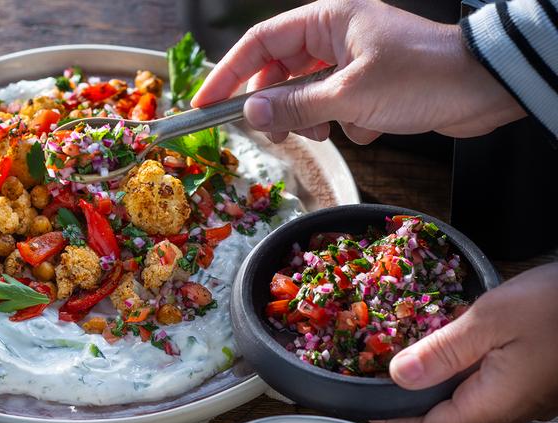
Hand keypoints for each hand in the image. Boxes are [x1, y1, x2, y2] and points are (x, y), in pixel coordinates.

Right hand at [191, 0, 525, 143]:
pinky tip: (367, 128)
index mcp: (327, 20)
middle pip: (278, 72)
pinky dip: (342, 125)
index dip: (227, 75)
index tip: (204, 105)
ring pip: (304, 95)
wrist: (484, 89)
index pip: (259, 44)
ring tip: (330, 130)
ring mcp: (351, 61)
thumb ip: (294, 106)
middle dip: (274, 106)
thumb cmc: (421, 77)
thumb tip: (248, 114)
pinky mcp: (367, 86)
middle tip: (272, 134)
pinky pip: (332, 109)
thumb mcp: (348, 96)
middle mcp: (334, 36)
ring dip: (310, 119)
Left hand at [371, 263, 557, 422]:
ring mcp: (523, 397)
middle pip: (443, 418)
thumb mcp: (491, 319)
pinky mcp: (531, 380)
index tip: (359, 405)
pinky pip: (483, 382)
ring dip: (430, 381)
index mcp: (493, 404)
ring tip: (396, 354)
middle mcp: (508, 409)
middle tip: (369, 374)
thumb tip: (396, 376)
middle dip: (405, 400)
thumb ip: (442, 350)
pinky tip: (442, 343)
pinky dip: (455, 368)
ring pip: (463, 399)